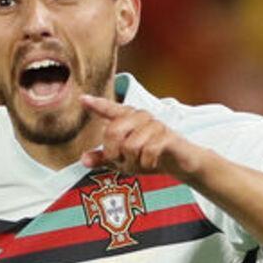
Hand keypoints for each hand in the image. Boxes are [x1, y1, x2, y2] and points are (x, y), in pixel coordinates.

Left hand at [79, 95, 206, 178]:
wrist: (179, 162)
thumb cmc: (149, 156)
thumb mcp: (122, 160)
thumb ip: (103, 158)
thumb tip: (84, 160)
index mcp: (127, 118)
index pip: (109, 109)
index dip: (96, 105)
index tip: (82, 99)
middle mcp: (140, 116)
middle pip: (112, 132)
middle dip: (114, 154)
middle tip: (123, 161)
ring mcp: (154, 124)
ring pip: (130, 146)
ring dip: (133, 161)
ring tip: (141, 161)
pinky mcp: (167, 135)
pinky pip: (147, 151)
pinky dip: (146, 163)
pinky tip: (152, 162)